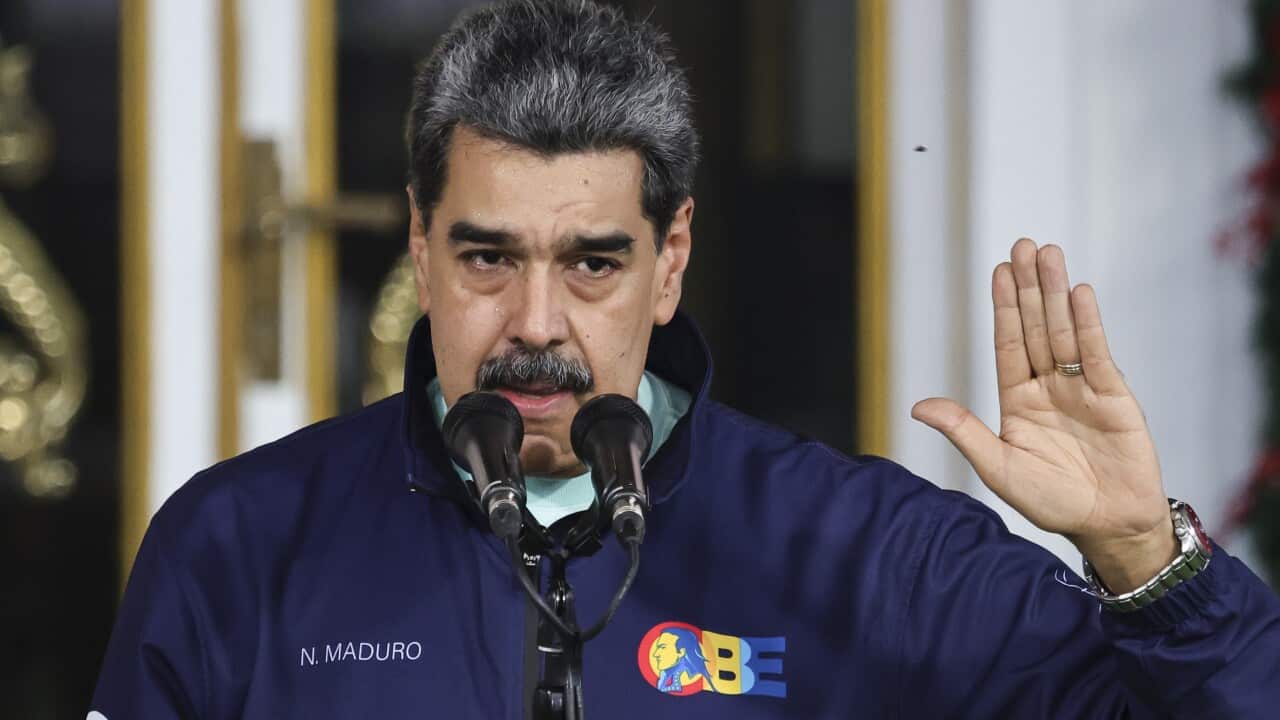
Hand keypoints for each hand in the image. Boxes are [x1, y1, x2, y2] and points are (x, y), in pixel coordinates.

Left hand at [911, 238, 1176, 591]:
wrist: (1108, 526)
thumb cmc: (1052, 501)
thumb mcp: (998, 467)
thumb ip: (963, 431)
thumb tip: (917, 406)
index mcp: (1018, 400)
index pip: (1007, 343)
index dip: (1003, 307)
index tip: (998, 271)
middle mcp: (1048, 387)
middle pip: (1035, 327)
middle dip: (1028, 287)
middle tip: (1022, 244)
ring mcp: (1082, 388)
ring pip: (1064, 331)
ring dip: (1056, 293)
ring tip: (1048, 253)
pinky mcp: (1114, 396)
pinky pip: (1097, 353)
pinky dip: (1088, 323)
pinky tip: (1078, 293)